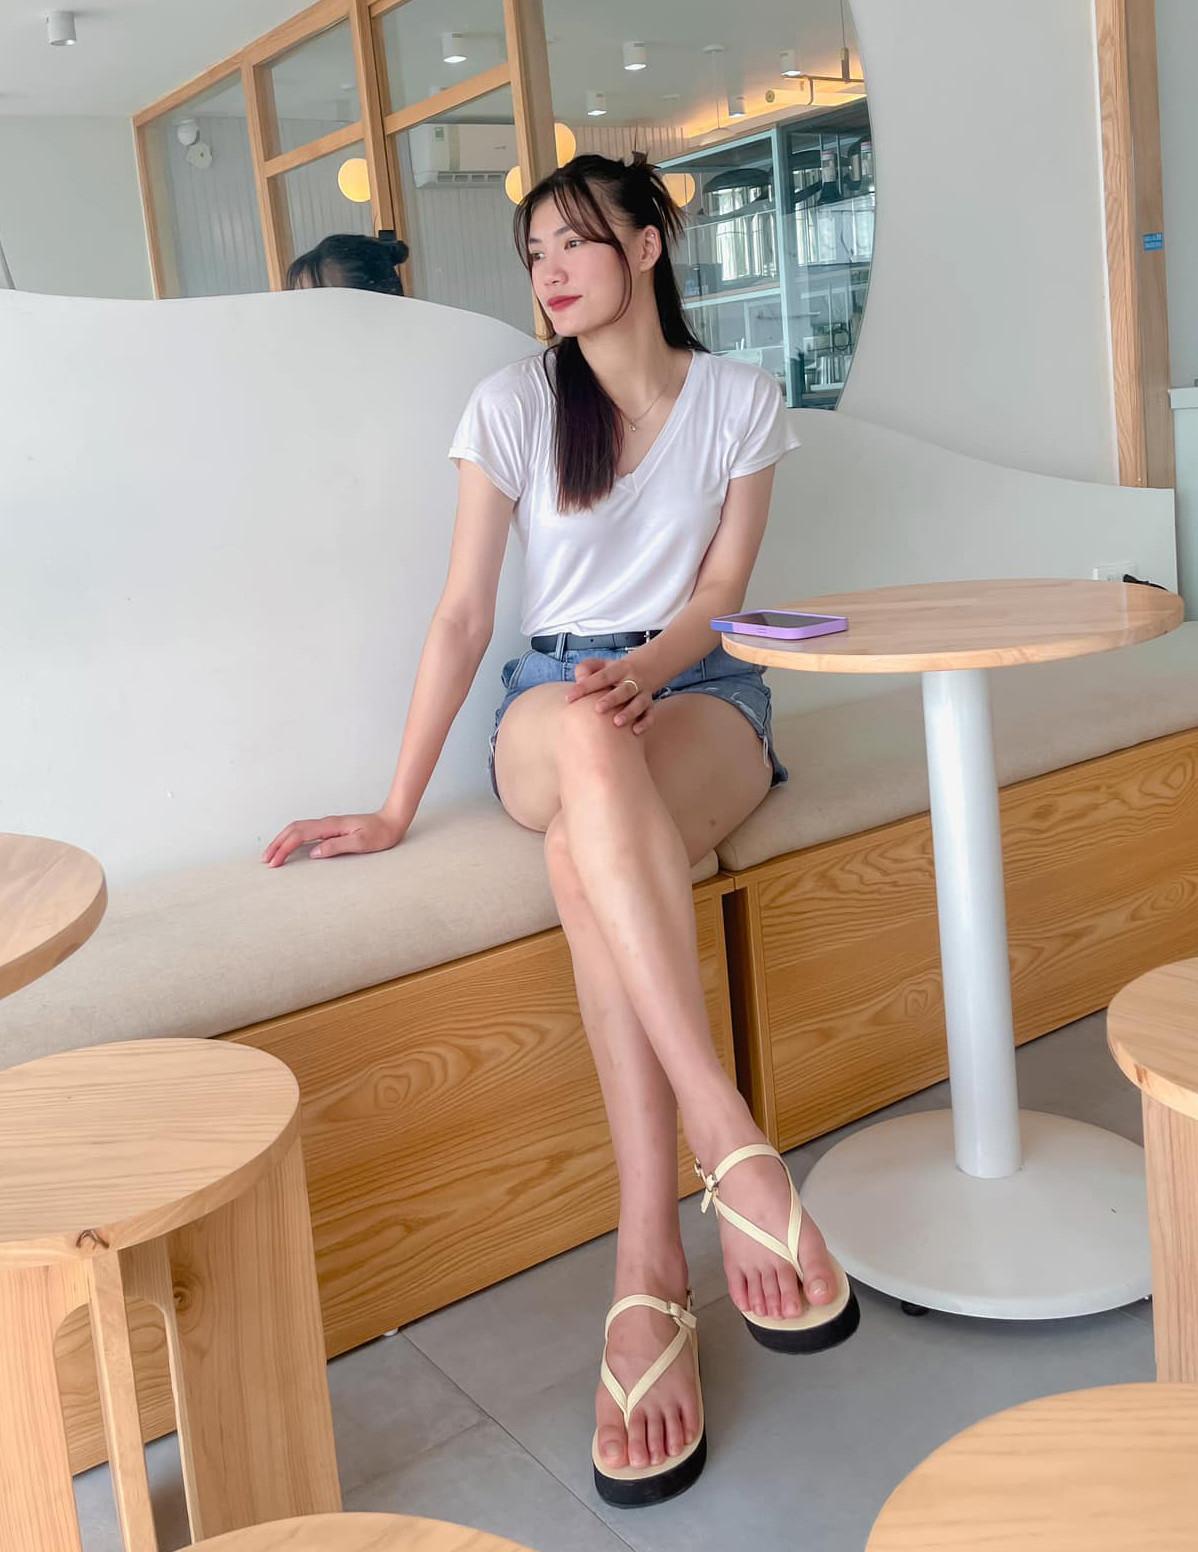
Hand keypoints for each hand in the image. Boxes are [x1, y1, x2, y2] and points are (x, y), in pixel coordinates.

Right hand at [261, 810, 405, 867]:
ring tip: (272, 854)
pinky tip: (290, 846)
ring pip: (298, 829)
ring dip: (282, 840)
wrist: (392, 821)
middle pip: (293, 829)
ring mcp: (328, 825)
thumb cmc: (380, 833)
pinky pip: (306, 831)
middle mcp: (326, 823)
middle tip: (266, 860)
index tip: (275, 862)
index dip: (284, 848)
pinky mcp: (331, 828)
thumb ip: (337, 846)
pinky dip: (293, 838)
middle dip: (277, 844)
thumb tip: (314, 853)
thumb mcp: (361, 843)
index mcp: (331, 825)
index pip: (300, 835)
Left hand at [563, 657, 657, 734]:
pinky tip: (635, 731)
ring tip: (617, 722)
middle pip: (624, 689)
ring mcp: (643, 693)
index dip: (586, 686)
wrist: (641, 672)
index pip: (602, 676)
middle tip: (598, 709)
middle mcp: (633, 680)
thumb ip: (585, 669)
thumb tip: (579, 680)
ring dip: (629, 712)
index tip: (569, 698)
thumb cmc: (610, 673)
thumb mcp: (599, 665)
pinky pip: (651, 715)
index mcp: (618, 669)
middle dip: (612, 699)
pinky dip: (645, 723)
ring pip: (639, 703)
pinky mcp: (650, 706)